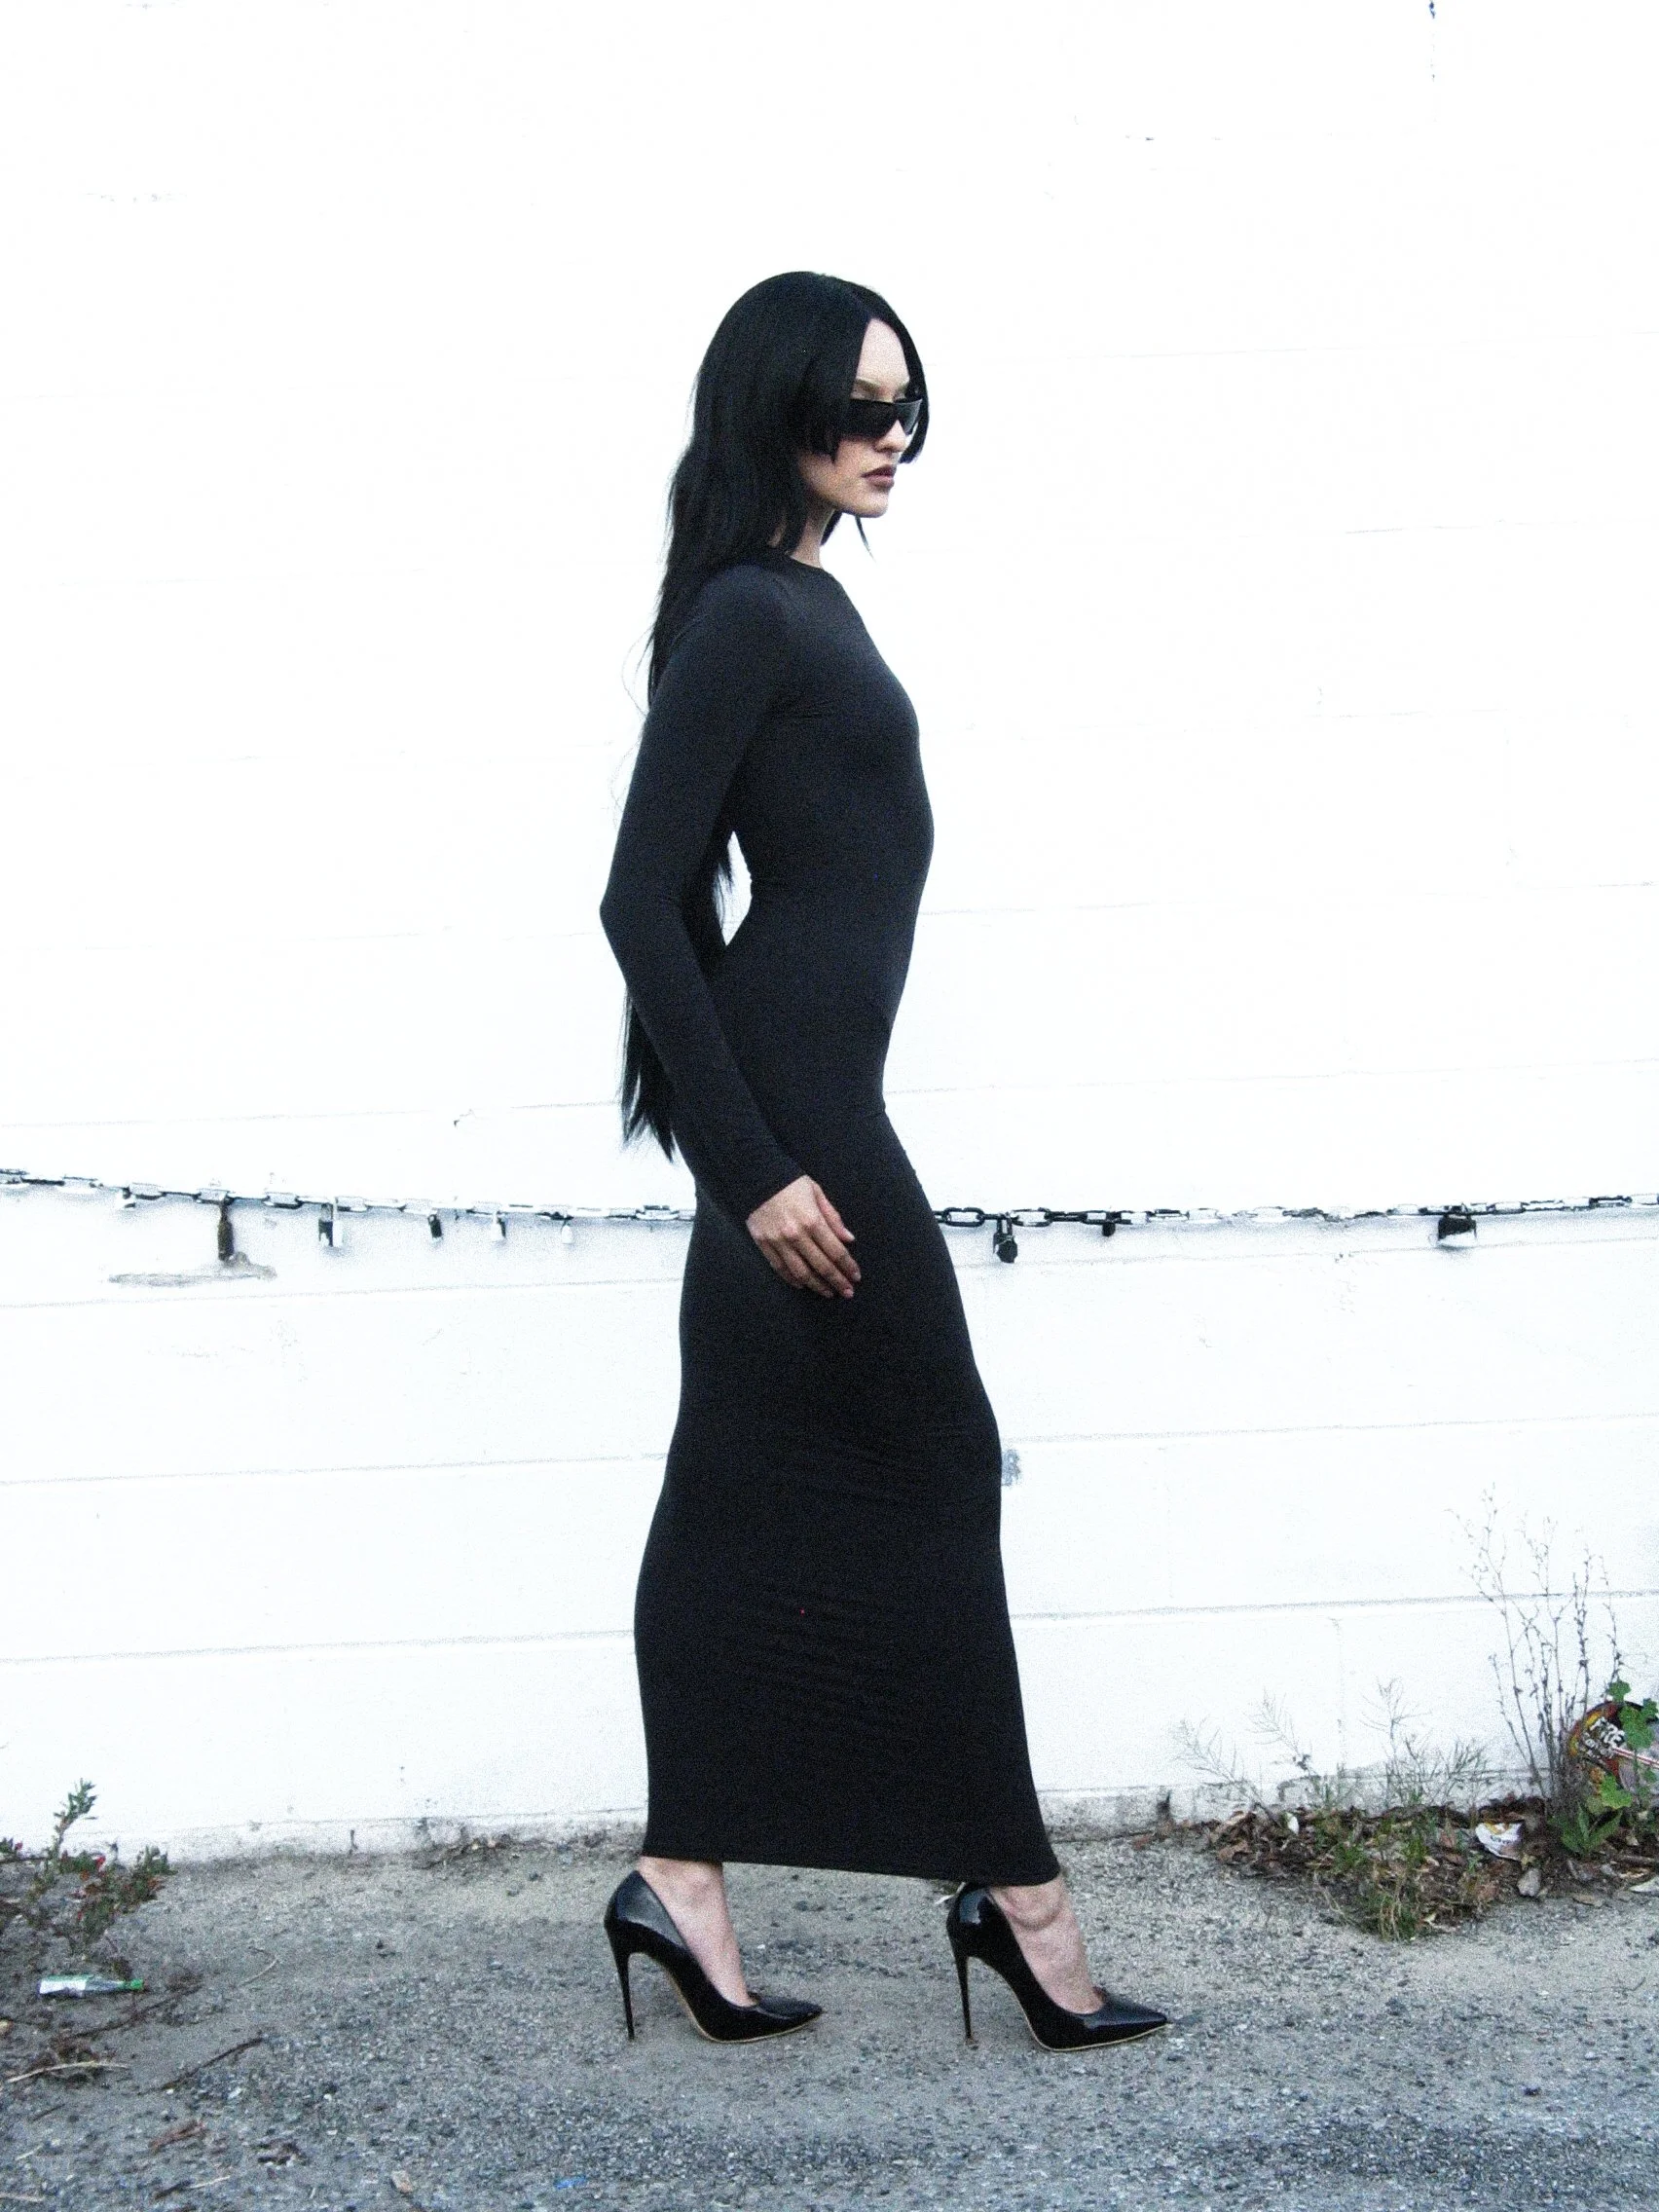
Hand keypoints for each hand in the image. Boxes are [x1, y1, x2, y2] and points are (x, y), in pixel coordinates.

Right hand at [746, 1176, 859, 1298]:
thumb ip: (833, 1218)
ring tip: (828, 1292)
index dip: (848, 1266)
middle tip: (847, 1292)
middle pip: (821, 1265)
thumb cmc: (791, 1183)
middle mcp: (796, 1235)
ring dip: (817, 1285)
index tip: (856, 1276)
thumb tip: (849, 1239)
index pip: (836, 1251)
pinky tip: (803, 1285)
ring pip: (801, 1272)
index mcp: (812, 1220)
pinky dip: (793, 1279)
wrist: (757, 1177)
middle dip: (837, 1281)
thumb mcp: (817, 1193)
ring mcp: (778, 1242)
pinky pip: (780, 1268)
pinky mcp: (764, 1245)